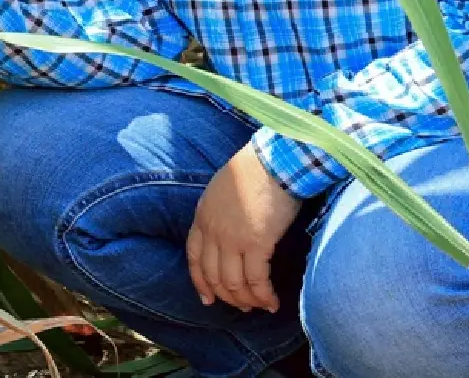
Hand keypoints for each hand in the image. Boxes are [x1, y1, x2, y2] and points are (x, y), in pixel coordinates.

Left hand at [187, 145, 298, 312]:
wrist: (274, 162)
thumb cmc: (255, 170)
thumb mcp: (222, 189)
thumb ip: (219, 212)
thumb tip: (229, 232)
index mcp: (202, 216)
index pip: (194, 258)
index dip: (200, 281)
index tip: (207, 298)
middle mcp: (213, 231)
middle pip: (213, 275)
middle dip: (227, 296)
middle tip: (241, 306)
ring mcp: (232, 239)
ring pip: (233, 283)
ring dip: (246, 300)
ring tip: (259, 306)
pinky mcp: (256, 244)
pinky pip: (256, 280)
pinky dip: (263, 296)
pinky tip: (272, 302)